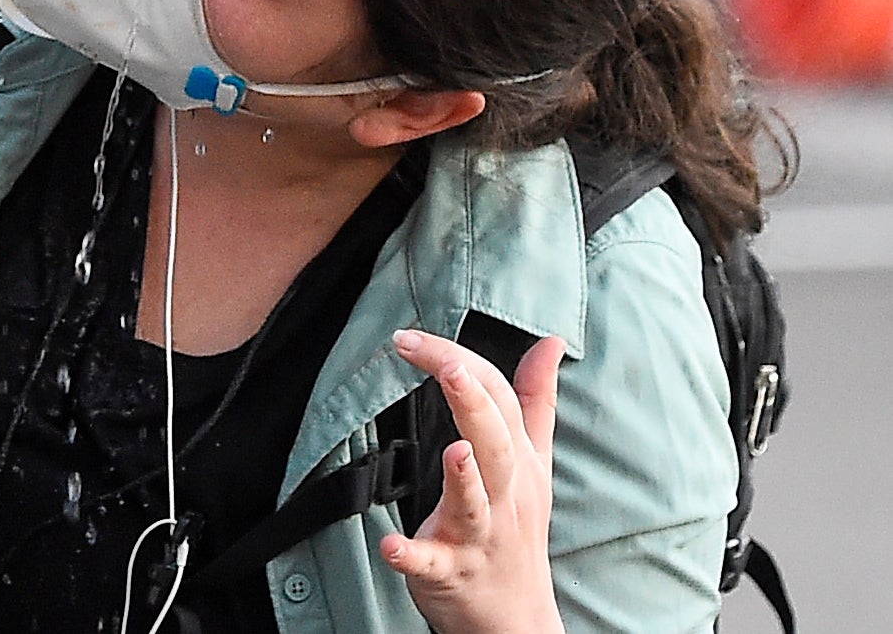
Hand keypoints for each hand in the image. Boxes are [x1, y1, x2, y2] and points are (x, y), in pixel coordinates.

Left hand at [379, 329, 567, 633]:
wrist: (517, 620)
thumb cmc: (519, 530)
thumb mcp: (535, 463)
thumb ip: (535, 400)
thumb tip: (551, 343)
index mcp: (520, 464)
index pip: (500, 402)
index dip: (464, 364)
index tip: (414, 337)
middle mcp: (504, 497)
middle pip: (497, 445)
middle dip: (475, 405)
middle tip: (449, 367)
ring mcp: (479, 537)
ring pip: (475, 504)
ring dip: (464, 478)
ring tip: (452, 450)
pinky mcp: (450, 573)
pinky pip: (431, 565)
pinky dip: (412, 555)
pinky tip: (391, 545)